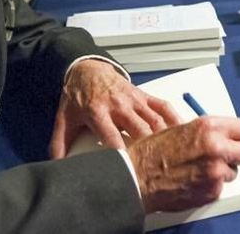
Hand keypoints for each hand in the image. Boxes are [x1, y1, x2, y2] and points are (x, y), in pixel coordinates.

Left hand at [49, 59, 180, 158]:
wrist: (87, 69)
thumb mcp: (64, 119)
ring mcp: (134, 99)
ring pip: (154, 120)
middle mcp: (119, 106)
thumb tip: (57, 167)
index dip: (122, 155)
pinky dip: (174, 118)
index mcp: (98, 113)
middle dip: (149, 149)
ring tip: (173, 155)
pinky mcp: (144, 94)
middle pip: (139, 130)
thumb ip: (59, 144)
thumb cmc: (77, 96)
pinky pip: (163, 106)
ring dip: (164, 137)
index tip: (130, 170)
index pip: (113, 138)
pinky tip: (182, 131)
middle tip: (156, 167)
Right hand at [128, 116, 239, 212]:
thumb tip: (224, 135)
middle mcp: (216, 147)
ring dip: (221, 172)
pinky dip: (210, 186)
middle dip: (237, 155)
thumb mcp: (181, 128)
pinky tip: (193, 181)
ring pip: (233, 172)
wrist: (137, 176)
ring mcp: (215, 171)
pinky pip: (220, 187)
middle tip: (224, 157)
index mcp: (209, 127)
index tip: (235, 141)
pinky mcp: (211, 191)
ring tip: (200, 170)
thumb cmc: (152, 152)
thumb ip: (207, 132)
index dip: (239, 136)